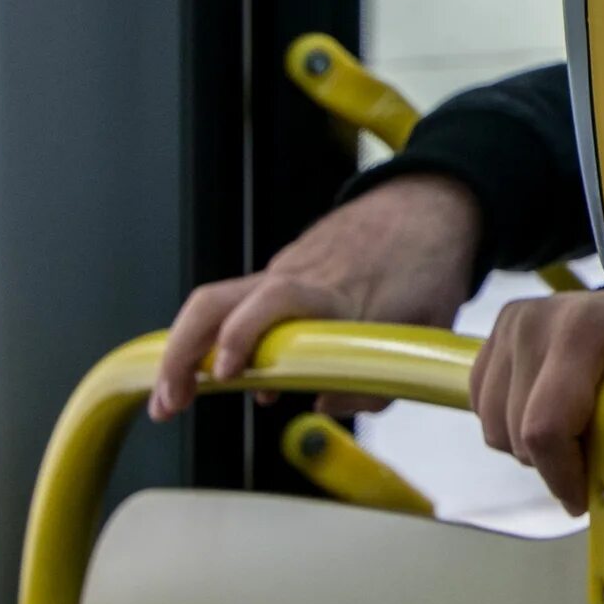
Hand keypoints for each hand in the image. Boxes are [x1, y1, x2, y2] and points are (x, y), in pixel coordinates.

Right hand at [151, 176, 483, 421]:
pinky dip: (218, 335)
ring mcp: (286, 267)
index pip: (275, 304)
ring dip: (187, 349)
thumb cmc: (433, 258)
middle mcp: (300, 275)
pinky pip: (240, 301)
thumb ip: (379, 381)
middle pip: (216, 301)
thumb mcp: (427, 330)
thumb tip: (323, 404)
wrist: (434, 199)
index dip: (243, 337)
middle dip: (181, 352)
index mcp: (338, 291)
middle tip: (170, 399)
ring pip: (218, 301)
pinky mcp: (284, 267)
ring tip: (177, 395)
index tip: (225, 373)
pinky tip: (225, 371)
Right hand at [469, 291, 603, 514]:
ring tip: (576, 437)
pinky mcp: (497, 330)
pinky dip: (510, 422)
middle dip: (552, 465)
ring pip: (494, 423)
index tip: (585, 500)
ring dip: (530, 446)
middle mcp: (538, 320)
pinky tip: (554, 414)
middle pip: (516, 432)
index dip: (562, 475)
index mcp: (584, 329)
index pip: (545, 426)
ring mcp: (513, 323)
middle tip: (589, 468)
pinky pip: (482, 403)